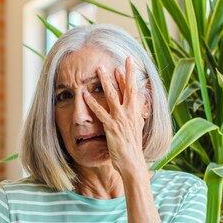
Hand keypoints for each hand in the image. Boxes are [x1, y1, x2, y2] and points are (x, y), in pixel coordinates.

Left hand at [82, 57, 147, 176]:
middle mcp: (130, 114)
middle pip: (128, 88)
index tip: (129, 63)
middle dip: (125, 72)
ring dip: (106, 81)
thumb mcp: (138, 129)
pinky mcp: (111, 127)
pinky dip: (92, 102)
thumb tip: (137, 106)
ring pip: (112, 96)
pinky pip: (100, 112)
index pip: (135, 91)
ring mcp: (121, 120)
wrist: (133, 163)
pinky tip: (84, 94)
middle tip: (122, 58)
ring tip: (100, 68)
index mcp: (137, 114)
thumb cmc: (133, 148)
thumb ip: (137, 115)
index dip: (132, 76)